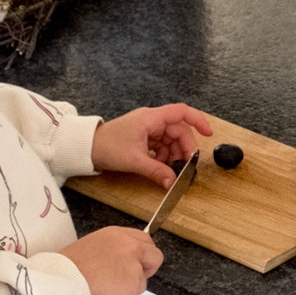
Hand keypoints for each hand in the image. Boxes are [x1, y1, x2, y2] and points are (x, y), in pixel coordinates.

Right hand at [59, 227, 162, 294]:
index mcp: (118, 235)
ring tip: (105, 290)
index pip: (144, 239)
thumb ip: (113, 250)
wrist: (65, 280)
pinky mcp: (132, 286)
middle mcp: (130, 248)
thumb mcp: (93, 245)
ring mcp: (134, 267)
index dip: (144, 252)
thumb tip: (120, 261)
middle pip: (154, 257)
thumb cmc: (70, 266)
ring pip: (140, 284)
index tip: (140, 260)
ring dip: (127, 290)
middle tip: (133, 279)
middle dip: (148, 270)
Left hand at [93, 105, 212, 184]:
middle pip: (179, 130)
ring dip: (174, 155)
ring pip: (171, 139)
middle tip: (186, 166)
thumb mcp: (135, 160)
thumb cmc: (106, 146)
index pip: (181, 112)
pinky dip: (164, 156)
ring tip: (171, 170)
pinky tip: (161, 167)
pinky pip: (161, 145)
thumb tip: (173, 182)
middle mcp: (151, 120)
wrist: (86, 148)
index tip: (208, 133)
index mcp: (151, 118)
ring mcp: (148, 129)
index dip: (198, 121)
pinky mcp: (143, 138)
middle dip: (185, 148)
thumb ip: (157, 171)